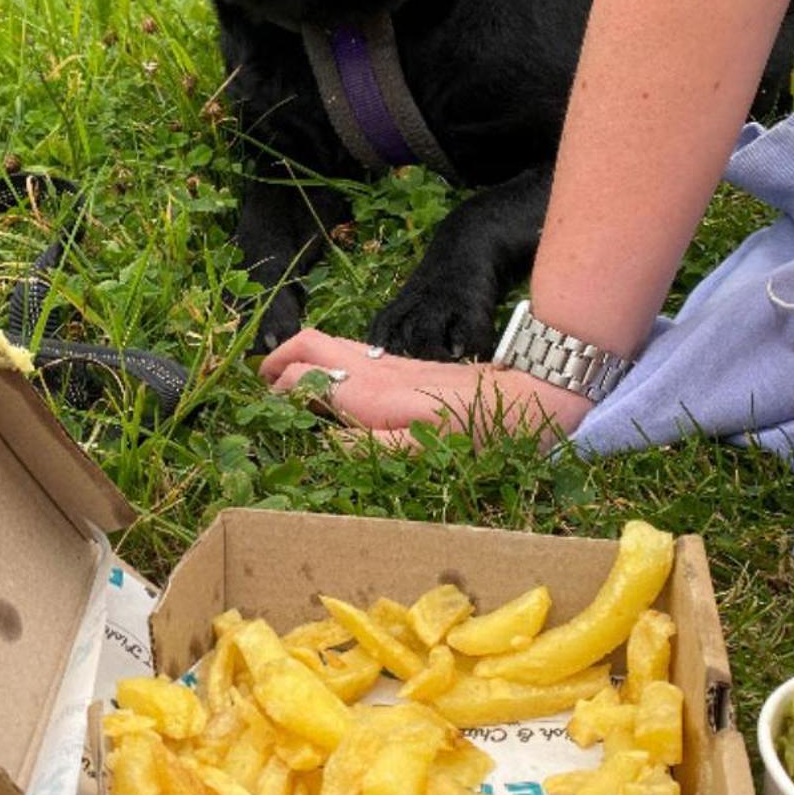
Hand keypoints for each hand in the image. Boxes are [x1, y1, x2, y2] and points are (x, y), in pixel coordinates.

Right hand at [258, 328, 593, 447]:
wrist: (534, 394)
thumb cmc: (486, 430)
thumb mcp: (431, 450)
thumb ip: (373, 445)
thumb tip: (324, 438)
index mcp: (372, 392)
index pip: (303, 373)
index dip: (275, 387)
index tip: (260, 408)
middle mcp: (374, 370)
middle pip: (309, 344)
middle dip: (277, 359)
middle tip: (259, 385)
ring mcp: (389, 363)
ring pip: (328, 343)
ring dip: (298, 357)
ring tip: (280, 383)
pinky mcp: (405, 365)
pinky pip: (350, 353)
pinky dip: (323, 361)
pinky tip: (328, 384)